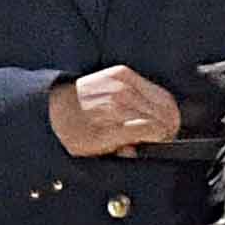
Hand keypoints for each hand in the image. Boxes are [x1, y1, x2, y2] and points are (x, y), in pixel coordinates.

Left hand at [47, 67, 183, 160]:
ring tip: (161, 125)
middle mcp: (120, 99)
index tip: (161, 143)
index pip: (155, 128)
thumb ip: (121, 150)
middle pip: (164, 114)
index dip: (162, 139)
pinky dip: (158, 100)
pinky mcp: (122, 73)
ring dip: (166, 115)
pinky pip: (153, 88)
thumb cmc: (75, 131)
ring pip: (164, 101)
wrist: (57, 106)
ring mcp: (122, 83)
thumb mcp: (95, 150)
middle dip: (168, 128)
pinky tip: (152, 110)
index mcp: (114, 121)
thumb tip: (138, 148)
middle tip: (163, 137)